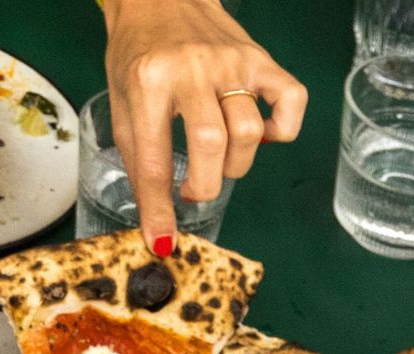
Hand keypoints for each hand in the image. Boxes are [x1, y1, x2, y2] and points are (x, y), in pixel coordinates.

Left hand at [103, 0, 306, 250]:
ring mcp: (231, 60)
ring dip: (237, 165)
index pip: (156, 161)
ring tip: (220, 162)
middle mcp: (193, 67)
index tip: (164, 240)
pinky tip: (262, 136)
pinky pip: (290, 100)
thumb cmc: (138, 53)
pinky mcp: (259, 56)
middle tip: (195, 189)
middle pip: (212, 146)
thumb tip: (156, 224)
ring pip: (248, 132)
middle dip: (205, 187)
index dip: (160, 210)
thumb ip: (139, 161)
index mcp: (149, 80)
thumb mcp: (122, 105)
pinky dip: (283, 130)